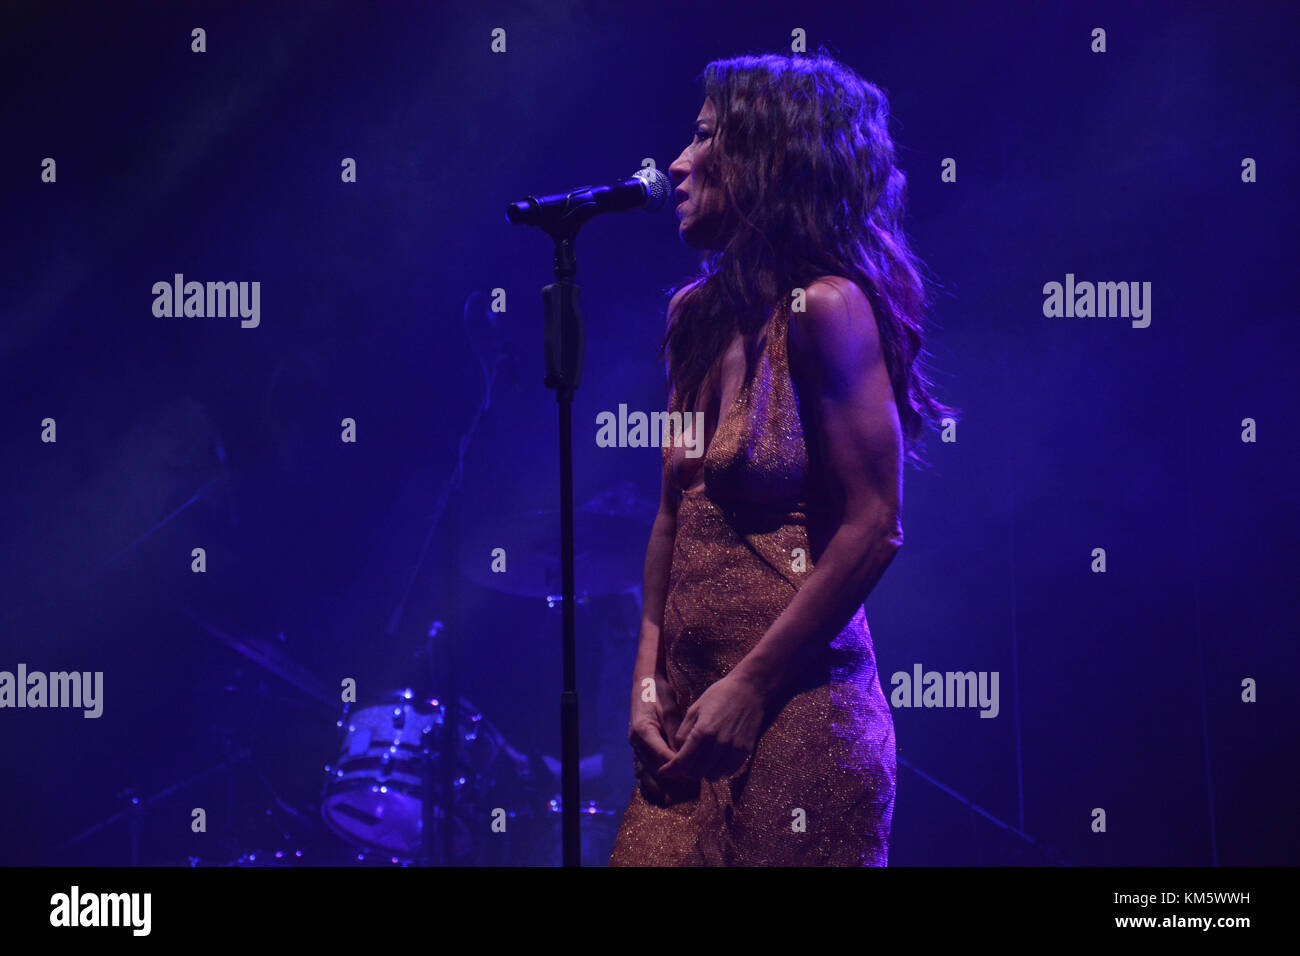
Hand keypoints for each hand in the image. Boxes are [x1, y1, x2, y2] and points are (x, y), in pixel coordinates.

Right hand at [628, 673, 691, 804]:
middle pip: (652, 766)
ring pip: (645, 770)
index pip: (661, 754)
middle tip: (686, 790)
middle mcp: (635, 741)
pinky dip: (648, 781)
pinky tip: (656, 793)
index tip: (691, 774)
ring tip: (668, 801)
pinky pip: (642, 768)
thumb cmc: (659, 694)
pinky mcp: (637, 747)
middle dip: (669, 780)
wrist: (645, 684)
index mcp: (643, 730)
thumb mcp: (670, 709)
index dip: (676, 766)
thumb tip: (684, 753)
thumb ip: (675, 732)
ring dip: (657, 786)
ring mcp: (634, 745)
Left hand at [659, 672, 765, 780]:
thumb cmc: (719, 696)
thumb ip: (683, 733)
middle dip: (686, 770)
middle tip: (685, 761)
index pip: (682, 761)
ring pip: (712, 776)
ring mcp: (734, 749)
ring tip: (702, 758)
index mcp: (703, 732)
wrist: (750, 689)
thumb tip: (677, 752)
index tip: (663, 772)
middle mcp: (719, 744)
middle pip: (696, 773)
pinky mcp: (745, 751)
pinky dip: (719, 769)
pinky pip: (728, 772)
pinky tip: (716, 757)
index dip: (670, 769)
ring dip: (703, 771)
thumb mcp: (695, 709)